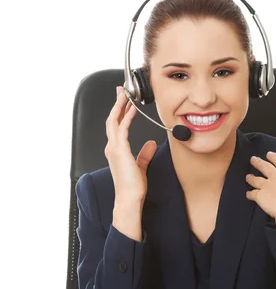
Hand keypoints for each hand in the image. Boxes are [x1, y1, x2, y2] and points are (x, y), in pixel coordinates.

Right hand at [105, 86, 156, 202]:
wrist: (129, 198)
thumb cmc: (133, 187)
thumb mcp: (141, 167)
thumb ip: (144, 155)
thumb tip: (150, 144)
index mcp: (116, 151)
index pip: (116, 126)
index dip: (120, 112)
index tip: (125, 102)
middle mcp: (112, 147)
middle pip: (111, 119)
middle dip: (117, 104)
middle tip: (122, 91)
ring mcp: (114, 148)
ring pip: (114, 121)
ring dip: (120, 106)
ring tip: (125, 94)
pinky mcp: (120, 150)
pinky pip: (122, 129)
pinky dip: (127, 117)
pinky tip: (132, 109)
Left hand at [245, 151, 275, 228]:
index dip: (274, 157)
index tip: (269, 154)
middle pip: (264, 166)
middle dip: (258, 162)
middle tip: (253, 159)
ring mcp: (267, 185)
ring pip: (256, 179)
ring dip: (251, 177)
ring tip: (248, 176)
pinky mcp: (260, 195)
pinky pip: (252, 193)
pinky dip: (249, 194)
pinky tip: (248, 194)